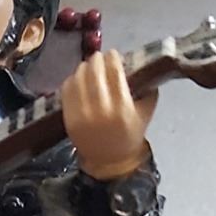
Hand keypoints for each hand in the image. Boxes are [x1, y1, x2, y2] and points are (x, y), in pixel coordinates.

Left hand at [61, 50, 157, 180]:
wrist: (109, 161)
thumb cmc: (129, 135)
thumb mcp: (146, 113)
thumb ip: (148, 90)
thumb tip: (141, 66)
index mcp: (122, 108)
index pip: (114, 72)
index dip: (112, 58)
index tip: (112, 54)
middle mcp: (101, 110)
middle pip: (94, 72)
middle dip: (97, 60)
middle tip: (99, 57)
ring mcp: (82, 115)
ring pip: (79, 79)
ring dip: (84, 67)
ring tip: (88, 66)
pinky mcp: (69, 119)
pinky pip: (67, 91)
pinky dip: (72, 80)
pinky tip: (78, 78)